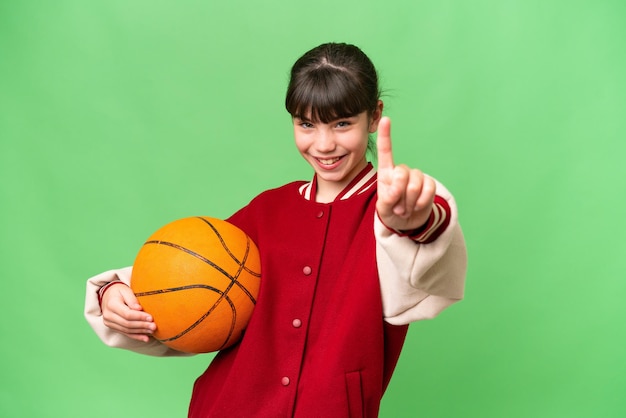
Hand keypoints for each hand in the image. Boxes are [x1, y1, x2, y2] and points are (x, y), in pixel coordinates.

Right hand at [101, 283, 155, 342]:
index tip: (151, 317)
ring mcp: (109, 323)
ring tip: (152, 331)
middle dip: (142, 325)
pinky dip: (136, 336)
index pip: (127, 314)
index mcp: (111, 304)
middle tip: (154, 326)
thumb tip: (139, 308)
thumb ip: (132, 299)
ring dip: (141, 332)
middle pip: (127, 324)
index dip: (140, 317)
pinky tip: (146, 338)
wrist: (108, 295)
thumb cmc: (119, 291)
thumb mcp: (125, 290)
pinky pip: (125, 333)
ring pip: (127, 330)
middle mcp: (108, 315)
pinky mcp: (113, 327)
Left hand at [376, 117, 435, 231]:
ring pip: (415, 183)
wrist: (408, 223)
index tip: (385, 119)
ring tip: (405, 208)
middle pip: (402, 173)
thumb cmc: (391, 213)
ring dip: (410, 201)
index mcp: (386, 173)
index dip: (385, 135)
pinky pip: (428, 189)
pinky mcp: (429, 184)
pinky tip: (417, 207)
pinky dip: (422, 202)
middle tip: (397, 206)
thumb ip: (386, 200)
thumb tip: (396, 190)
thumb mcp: (383, 210)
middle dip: (399, 193)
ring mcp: (416, 177)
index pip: (385, 152)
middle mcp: (401, 171)